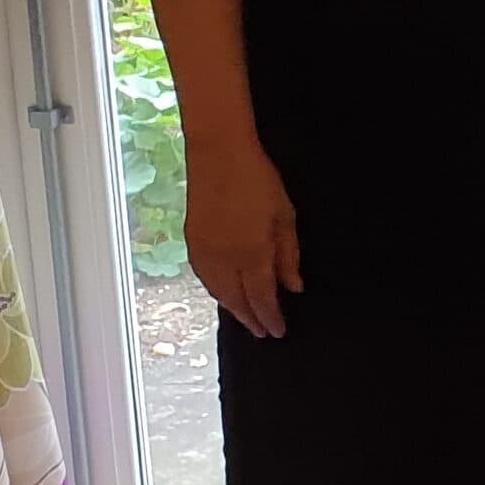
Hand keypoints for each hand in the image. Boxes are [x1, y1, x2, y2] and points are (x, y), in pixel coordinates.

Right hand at [185, 139, 301, 338]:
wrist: (218, 152)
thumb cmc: (258, 179)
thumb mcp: (284, 216)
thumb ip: (288, 255)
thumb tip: (293, 287)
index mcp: (251, 254)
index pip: (262, 298)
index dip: (270, 317)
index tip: (279, 331)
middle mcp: (224, 260)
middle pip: (238, 301)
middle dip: (251, 319)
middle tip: (263, 332)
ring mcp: (204, 252)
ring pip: (218, 293)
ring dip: (233, 309)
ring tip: (246, 318)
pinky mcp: (191, 242)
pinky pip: (205, 279)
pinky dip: (217, 293)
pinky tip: (225, 293)